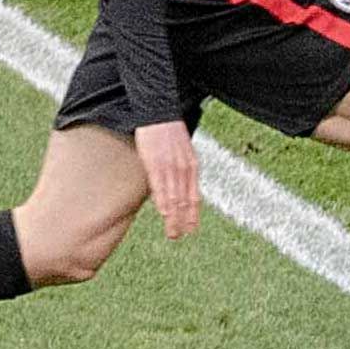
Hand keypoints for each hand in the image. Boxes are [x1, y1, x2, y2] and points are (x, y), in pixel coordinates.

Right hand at [139, 120, 201, 238]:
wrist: (160, 112)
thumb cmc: (169, 131)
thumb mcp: (183, 151)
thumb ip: (183, 169)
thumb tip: (179, 184)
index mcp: (192, 167)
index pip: (193, 196)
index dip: (192, 214)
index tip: (191, 229)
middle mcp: (184, 169)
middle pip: (184, 201)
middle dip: (183, 221)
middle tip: (179, 236)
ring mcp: (170, 167)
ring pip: (174, 197)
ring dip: (173, 217)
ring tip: (172, 233)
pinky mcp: (155, 162)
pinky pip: (160, 186)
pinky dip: (163, 201)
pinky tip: (165, 213)